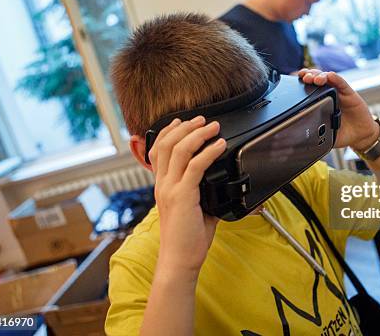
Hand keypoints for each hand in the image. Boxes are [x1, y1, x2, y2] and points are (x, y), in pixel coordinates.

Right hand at [147, 116, 226, 278]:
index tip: (181, 121)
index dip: (168, 132)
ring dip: (197, 134)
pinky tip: (219, 146)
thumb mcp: (194, 209)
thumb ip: (203, 193)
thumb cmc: (187, 240)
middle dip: (186, 127)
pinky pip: (196, 166)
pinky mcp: (182, 196)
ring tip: (213, 126)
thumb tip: (221, 184)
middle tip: (203, 119)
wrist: (179, 261)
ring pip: (179, 150)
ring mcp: (170, 189)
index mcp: (162, 186)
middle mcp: (163, 184)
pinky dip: (209, 152)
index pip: (158, 151)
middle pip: (167, 144)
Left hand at [298, 69, 378, 149]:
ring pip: (327, 77)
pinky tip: (330, 76)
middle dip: (309, 75)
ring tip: (316, 79)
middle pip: (316, 78)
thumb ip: (314, 131)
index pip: (308, 87)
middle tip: (305, 78)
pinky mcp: (349, 93)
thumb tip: (299, 137)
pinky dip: (335, 78)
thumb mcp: (324, 134)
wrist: (359, 135)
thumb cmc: (341, 132)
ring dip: (320, 75)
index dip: (301, 82)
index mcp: (319, 101)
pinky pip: (342, 83)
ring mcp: (339, 92)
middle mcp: (328, 93)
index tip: (295, 80)